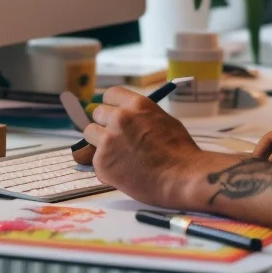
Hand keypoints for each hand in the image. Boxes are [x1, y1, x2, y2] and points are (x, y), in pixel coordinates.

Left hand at [79, 86, 203, 207]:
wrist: (181, 177)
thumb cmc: (179, 151)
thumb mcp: (163, 120)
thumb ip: (141, 116)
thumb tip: (129, 117)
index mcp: (137, 105)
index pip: (110, 94)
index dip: (112, 105)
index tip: (113, 113)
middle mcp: (119, 118)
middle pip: (97, 113)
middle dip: (104, 124)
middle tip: (116, 138)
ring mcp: (108, 140)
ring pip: (90, 134)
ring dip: (99, 143)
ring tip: (117, 155)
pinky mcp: (101, 162)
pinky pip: (95, 160)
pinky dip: (105, 166)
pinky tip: (123, 172)